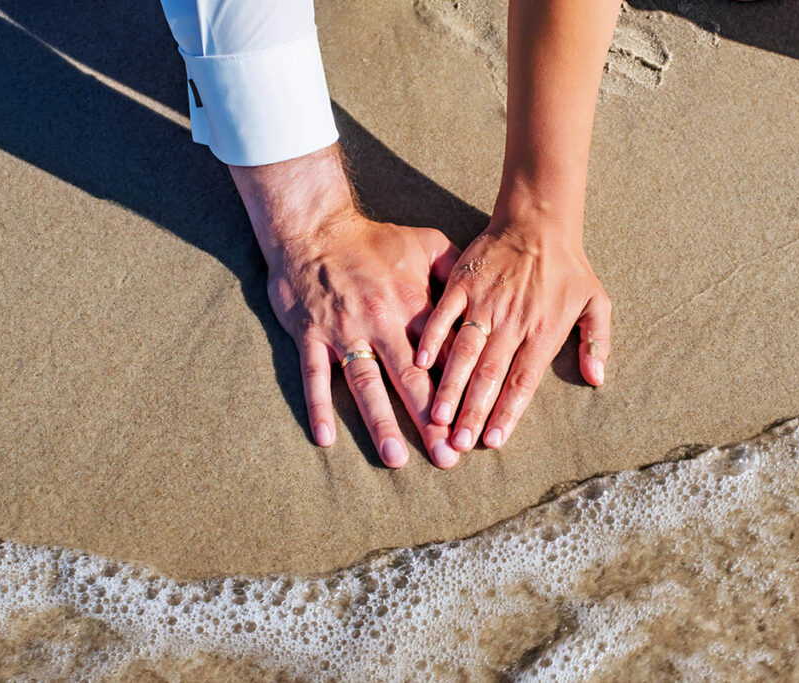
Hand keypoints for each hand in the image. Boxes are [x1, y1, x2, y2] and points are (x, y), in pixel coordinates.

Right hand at [267, 214, 460, 467]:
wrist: (315, 226)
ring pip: (366, 384)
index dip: (461, 391)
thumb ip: (457, 269)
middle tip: (447, 458)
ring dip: (380, 422)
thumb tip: (486, 292)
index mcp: (413, 306)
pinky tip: (326, 438)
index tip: (476, 423)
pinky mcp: (312, 336)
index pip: (443, 357)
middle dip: (430, 422)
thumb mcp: (425, 243)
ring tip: (395, 458)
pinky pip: (315, 377)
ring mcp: (344, 332)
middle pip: (410, 380)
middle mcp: (381, 323)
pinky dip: (318, 407)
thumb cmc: (373, 239)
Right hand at [415, 219, 610, 451]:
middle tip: (458, 443)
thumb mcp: (597, 302)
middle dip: (473, 411)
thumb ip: (597, 342)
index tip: (492, 440)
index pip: (522, 382)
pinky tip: (419, 364)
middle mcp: (512, 321)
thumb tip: (597, 379)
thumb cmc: (568, 267)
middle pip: (490, 375)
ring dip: (450, 385)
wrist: (539, 221)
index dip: (507, 413)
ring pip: (465, 351)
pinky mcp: (462, 283)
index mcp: (543, 331)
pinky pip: (443, 314)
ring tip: (437, 415)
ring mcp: (484, 302)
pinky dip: (431, 338)